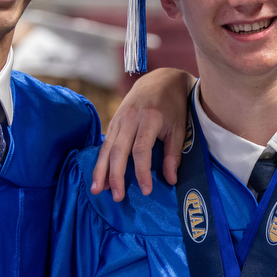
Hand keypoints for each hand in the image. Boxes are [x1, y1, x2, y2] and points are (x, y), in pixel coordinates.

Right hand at [91, 68, 194, 199]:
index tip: (146, 191)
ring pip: (107, 147)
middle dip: (115, 175)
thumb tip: (170, 180)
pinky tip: (99, 175)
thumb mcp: (179, 128)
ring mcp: (119, 119)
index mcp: (149, 119)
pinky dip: (101, 160)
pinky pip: (106, 142)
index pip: (141, 150)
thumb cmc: (173, 106)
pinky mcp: (114, 120)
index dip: (142, 172)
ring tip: (98, 190)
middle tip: (116, 197)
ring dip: (101, 170)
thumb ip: (174, 154)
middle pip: (119, 151)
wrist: (160, 79)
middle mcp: (130, 119)